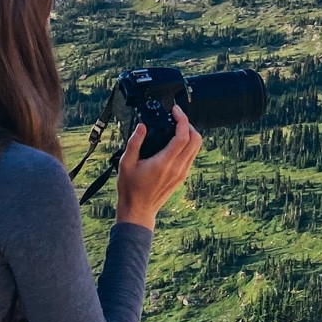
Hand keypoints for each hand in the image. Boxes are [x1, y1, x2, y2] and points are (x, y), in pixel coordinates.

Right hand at [115, 105, 201, 227]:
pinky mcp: (182, 176)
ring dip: (190, 134)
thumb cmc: (130, 188)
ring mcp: (182, 172)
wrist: (138, 210)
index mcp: (164, 163)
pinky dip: (188, 144)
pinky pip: (192, 155)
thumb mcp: (125, 163)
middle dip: (189, 124)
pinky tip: (175, 142)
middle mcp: (177, 168)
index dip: (182, 119)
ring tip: (176, 127)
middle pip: (196, 140)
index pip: (182, 136)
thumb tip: (142, 126)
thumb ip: (134, 143)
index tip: (175, 110)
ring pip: (197, 147)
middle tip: (176, 118)